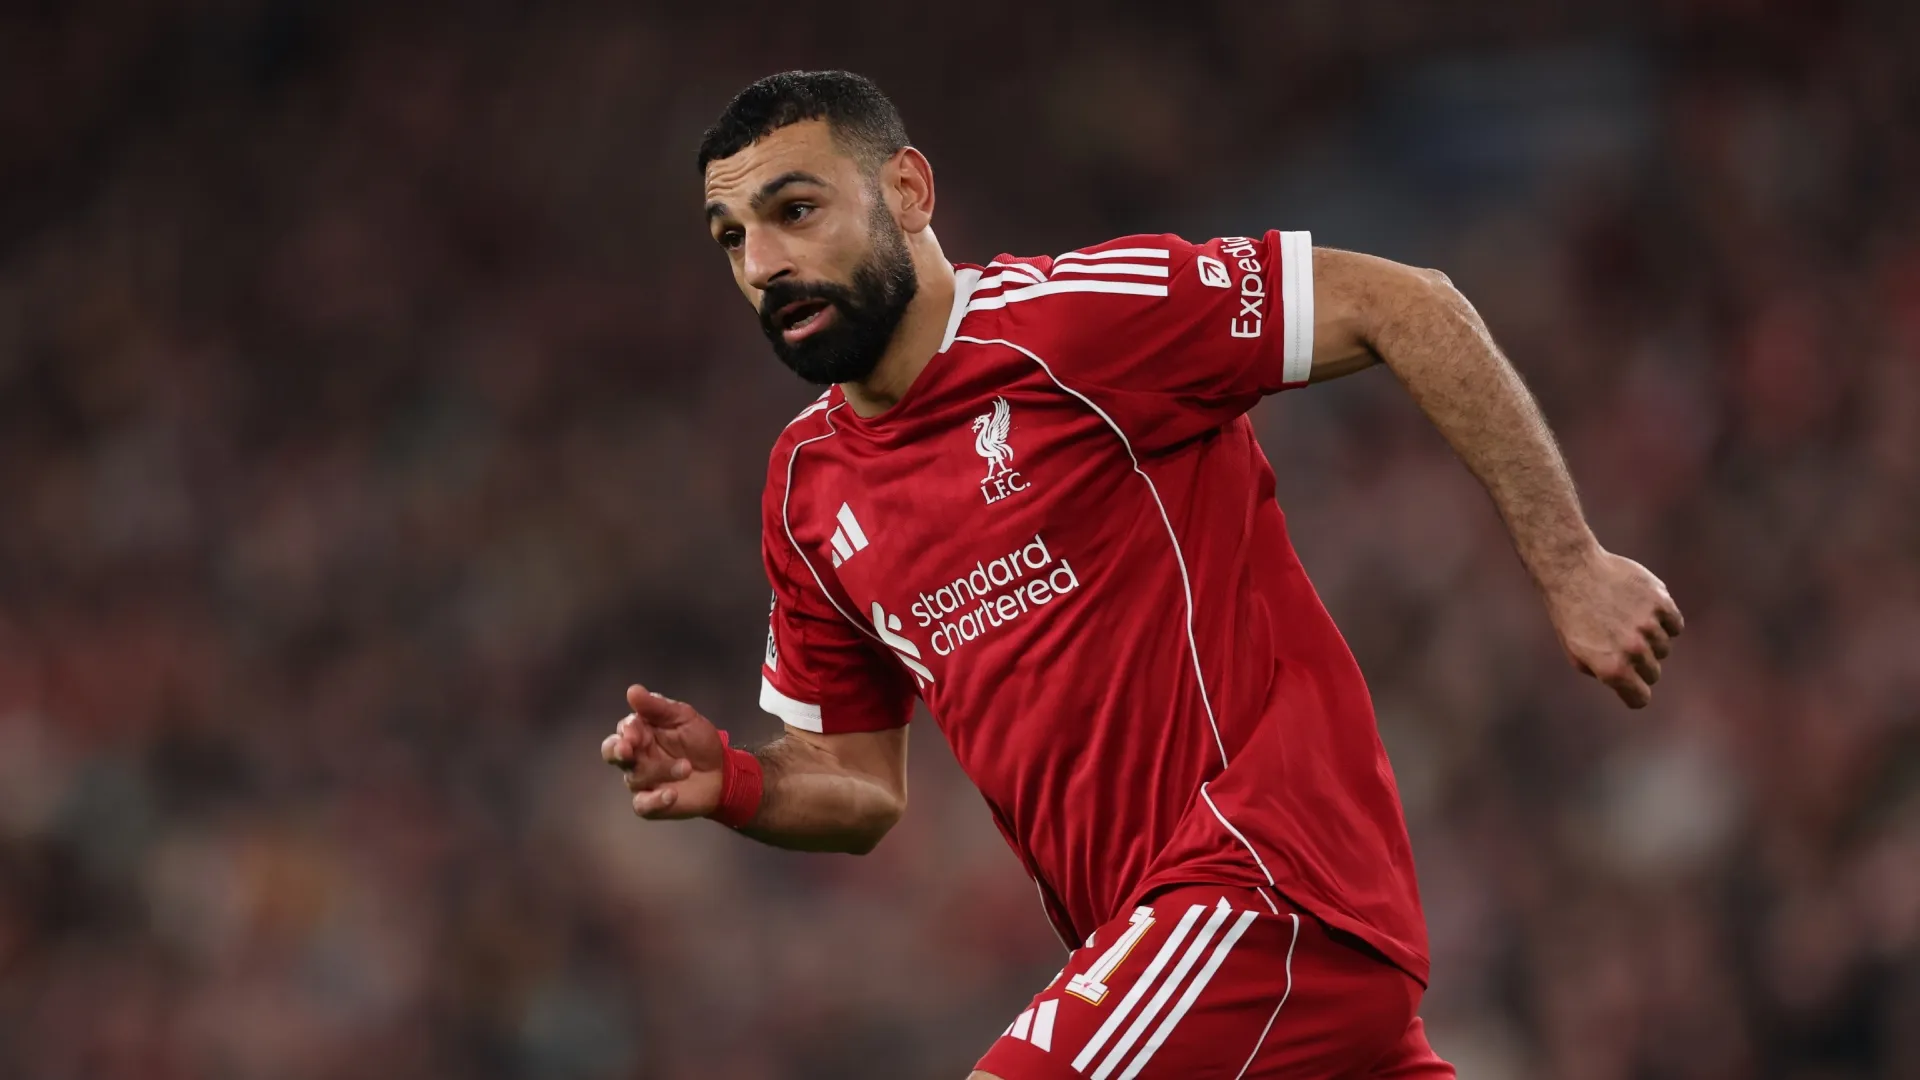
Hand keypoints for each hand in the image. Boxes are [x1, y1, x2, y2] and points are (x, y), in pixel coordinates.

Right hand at [600, 684, 726, 818]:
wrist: (723, 772)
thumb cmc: (700, 741)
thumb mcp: (684, 718)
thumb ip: (658, 707)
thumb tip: (632, 690)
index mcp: (641, 733)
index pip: (623, 731)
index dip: (626, 732)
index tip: (635, 731)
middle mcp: (636, 757)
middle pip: (612, 753)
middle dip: (616, 751)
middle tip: (627, 751)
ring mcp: (641, 781)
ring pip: (635, 776)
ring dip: (661, 771)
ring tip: (686, 767)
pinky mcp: (650, 804)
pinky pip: (642, 805)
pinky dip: (655, 800)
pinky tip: (671, 794)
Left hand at [1544, 550, 1684, 708]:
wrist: (1572, 572)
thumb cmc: (1571, 615)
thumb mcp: (1577, 654)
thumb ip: (1605, 674)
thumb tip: (1630, 683)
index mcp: (1612, 668)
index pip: (1640, 698)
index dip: (1634, 692)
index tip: (1630, 684)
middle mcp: (1634, 650)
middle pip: (1653, 673)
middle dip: (1639, 664)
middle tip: (1619, 643)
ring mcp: (1649, 626)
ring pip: (1665, 648)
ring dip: (1650, 639)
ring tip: (1625, 620)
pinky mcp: (1661, 603)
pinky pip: (1675, 625)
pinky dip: (1664, 621)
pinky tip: (1642, 609)